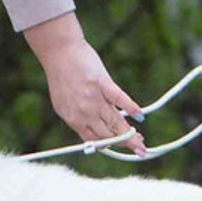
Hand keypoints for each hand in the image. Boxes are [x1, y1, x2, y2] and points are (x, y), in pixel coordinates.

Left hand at [23, 13, 143, 155]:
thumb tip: (98, 128)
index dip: (112, 146)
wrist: (59, 51)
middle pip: (108, 134)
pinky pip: (119, 98)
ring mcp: (93, 98)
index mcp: (73, 119)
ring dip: (130, 132)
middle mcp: (83, 112)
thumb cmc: (63, 75)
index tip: (124, 147)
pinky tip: (140, 115)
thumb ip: (80, 116)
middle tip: (140, 148)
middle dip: (125, 143)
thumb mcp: (65, 102)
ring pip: (115, 121)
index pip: (95, 140)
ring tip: (142, 138)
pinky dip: (131, 107)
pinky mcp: (101, 82)